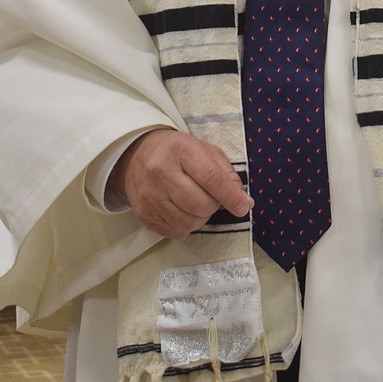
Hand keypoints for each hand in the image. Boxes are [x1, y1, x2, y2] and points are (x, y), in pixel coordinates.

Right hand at [111, 129, 253, 238]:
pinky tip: (183, 211)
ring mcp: (150, 195)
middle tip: (211, 197)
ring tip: (196, 203)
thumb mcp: (204, 151)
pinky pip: (176, 232)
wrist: (137, 155)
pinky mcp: (144, 214)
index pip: (211, 178)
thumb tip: (245, 202)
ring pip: (189, 222)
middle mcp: (161, 172)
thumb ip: (226, 174)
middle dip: (214, 205)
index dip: (230, 196)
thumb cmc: (177, 152)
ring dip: (201, 217)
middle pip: (200, 204)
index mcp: (180, 149)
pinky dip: (186, 226)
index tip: (242, 207)